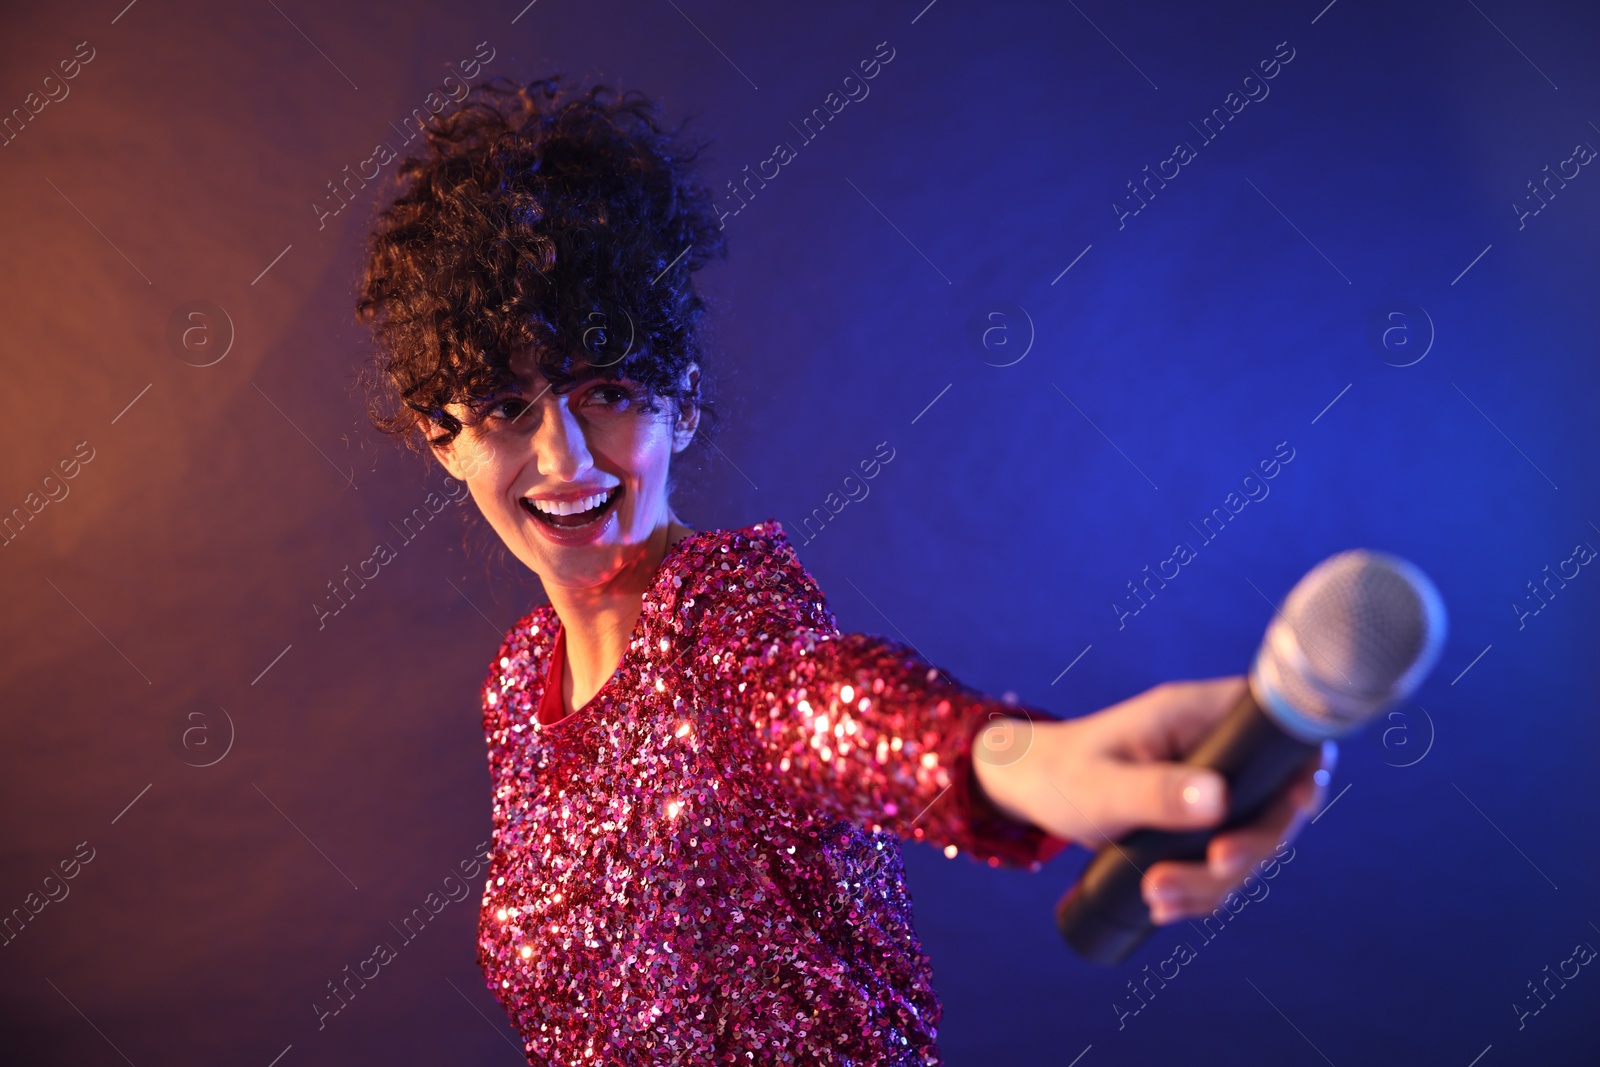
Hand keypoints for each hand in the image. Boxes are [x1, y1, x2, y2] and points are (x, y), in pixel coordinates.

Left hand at [972, 676, 1334, 924]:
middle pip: (1275, 801)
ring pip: (1249, 842)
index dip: (1303, 766)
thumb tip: (1219, 799)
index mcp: (1197, 716)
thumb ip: (1157, 793)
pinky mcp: (1198, 822)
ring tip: (1157, 897)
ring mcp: (1210, 787)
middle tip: (1215, 867)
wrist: (1031, 788)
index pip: (1275, 730)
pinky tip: (1161, 904)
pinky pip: (1222, 862)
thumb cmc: (1060, 772)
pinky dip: (1199, 890)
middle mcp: (1214, 749)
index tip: (1296, 805)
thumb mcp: (1102, 786)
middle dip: (1251, 847)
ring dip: (1215, 881)